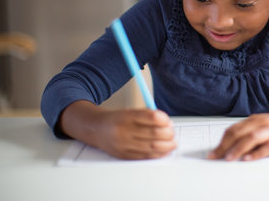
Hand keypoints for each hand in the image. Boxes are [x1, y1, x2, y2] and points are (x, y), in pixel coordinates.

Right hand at [59, 101, 176, 159]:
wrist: (96, 129)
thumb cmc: (118, 119)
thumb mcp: (131, 111)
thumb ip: (148, 115)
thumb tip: (167, 124)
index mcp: (126, 116)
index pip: (151, 117)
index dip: (164, 119)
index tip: (168, 121)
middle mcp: (124, 131)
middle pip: (153, 133)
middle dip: (168, 133)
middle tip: (172, 131)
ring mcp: (124, 145)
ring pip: (152, 147)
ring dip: (167, 145)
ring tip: (172, 142)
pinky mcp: (124, 155)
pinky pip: (145, 156)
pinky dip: (159, 154)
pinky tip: (165, 150)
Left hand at [207, 112, 268, 161]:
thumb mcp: (262, 124)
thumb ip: (247, 132)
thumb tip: (229, 146)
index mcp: (254, 119)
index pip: (233, 129)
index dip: (221, 141)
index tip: (213, 153)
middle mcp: (261, 123)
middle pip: (239, 133)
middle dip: (225, 146)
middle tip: (215, 157)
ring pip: (251, 138)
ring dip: (238, 149)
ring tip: (228, 158)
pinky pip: (267, 147)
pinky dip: (256, 153)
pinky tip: (248, 159)